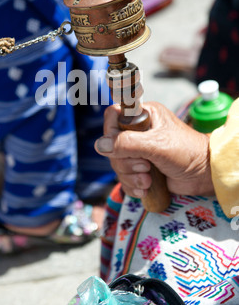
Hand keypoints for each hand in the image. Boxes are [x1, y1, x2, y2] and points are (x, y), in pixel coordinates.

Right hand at [94, 102, 214, 197]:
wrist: (204, 176)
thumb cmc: (187, 152)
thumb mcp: (156, 144)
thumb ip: (127, 143)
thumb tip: (100, 145)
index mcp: (144, 115)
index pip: (113, 116)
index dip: (111, 132)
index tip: (120, 146)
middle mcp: (139, 131)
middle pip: (112, 145)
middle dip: (126, 162)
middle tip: (145, 167)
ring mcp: (140, 151)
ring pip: (117, 164)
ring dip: (131, 176)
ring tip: (148, 180)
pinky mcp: (142, 169)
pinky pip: (124, 178)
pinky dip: (133, 186)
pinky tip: (146, 188)